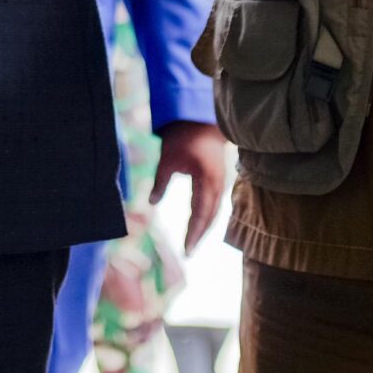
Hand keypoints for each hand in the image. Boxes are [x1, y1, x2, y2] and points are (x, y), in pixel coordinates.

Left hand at [152, 120, 228, 253]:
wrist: (201, 120)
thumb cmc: (182, 138)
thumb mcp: (167, 159)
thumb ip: (160, 182)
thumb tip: (151, 204)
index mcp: (206, 180)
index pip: (200, 214)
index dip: (193, 234)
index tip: (185, 251)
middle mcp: (218, 184)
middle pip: (210, 217)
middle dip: (199, 235)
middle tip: (187, 253)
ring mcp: (221, 181)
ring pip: (214, 211)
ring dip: (204, 227)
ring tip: (192, 242)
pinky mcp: (219, 179)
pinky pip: (215, 203)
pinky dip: (207, 216)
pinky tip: (199, 223)